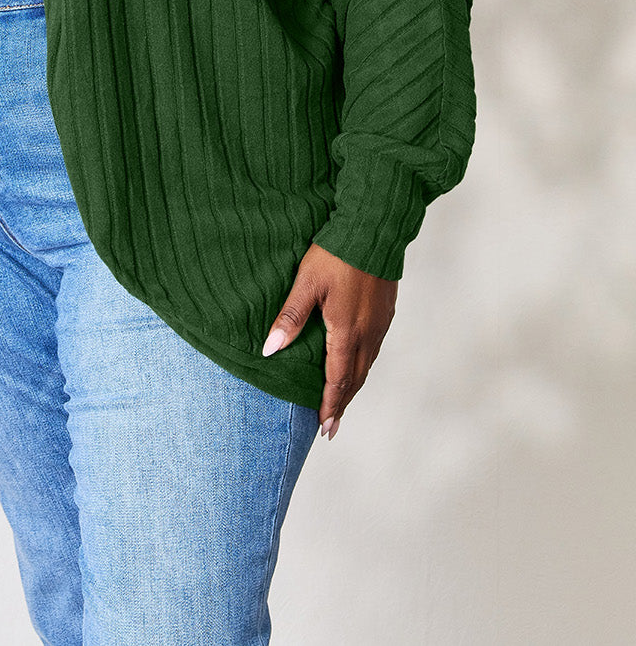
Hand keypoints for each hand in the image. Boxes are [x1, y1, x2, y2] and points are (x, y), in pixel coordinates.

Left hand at [262, 243, 397, 440]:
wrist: (374, 228)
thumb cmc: (336, 253)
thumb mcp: (306, 283)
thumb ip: (290, 317)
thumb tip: (270, 349)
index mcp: (346, 331)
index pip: (337, 379)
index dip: (330, 405)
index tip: (324, 427)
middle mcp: (368, 333)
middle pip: (355, 378)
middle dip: (342, 404)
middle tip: (331, 426)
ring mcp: (380, 323)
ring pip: (367, 364)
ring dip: (353, 386)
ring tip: (342, 401)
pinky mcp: (386, 311)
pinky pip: (375, 348)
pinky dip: (364, 365)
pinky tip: (357, 364)